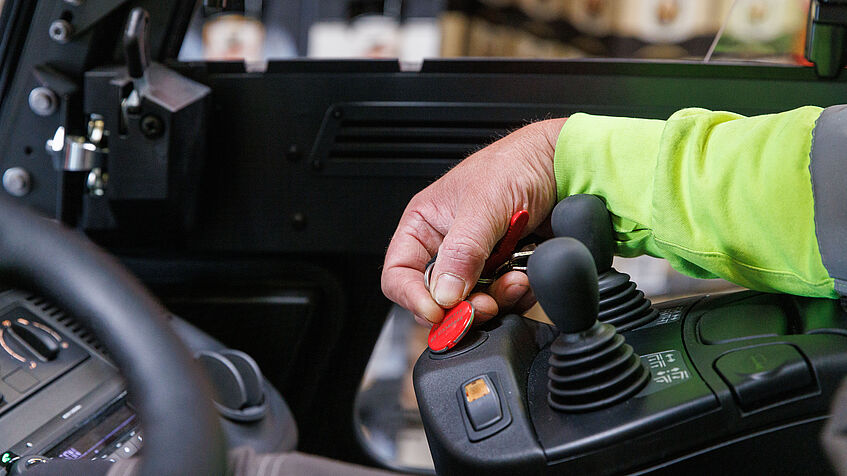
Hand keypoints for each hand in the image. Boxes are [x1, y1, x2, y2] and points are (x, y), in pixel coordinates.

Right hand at [381, 118, 565, 325]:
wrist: (565, 164)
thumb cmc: (517, 163)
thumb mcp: (484, 203)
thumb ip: (462, 250)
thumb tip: (445, 293)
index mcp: (424, 225)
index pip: (399, 274)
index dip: (412, 298)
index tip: (437, 312)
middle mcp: (447, 247)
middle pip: (438, 298)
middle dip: (462, 306)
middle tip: (483, 305)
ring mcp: (478, 262)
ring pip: (473, 303)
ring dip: (496, 299)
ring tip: (515, 279)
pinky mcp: (506, 271)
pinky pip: (505, 300)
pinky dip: (517, 295)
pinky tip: (526, 276)